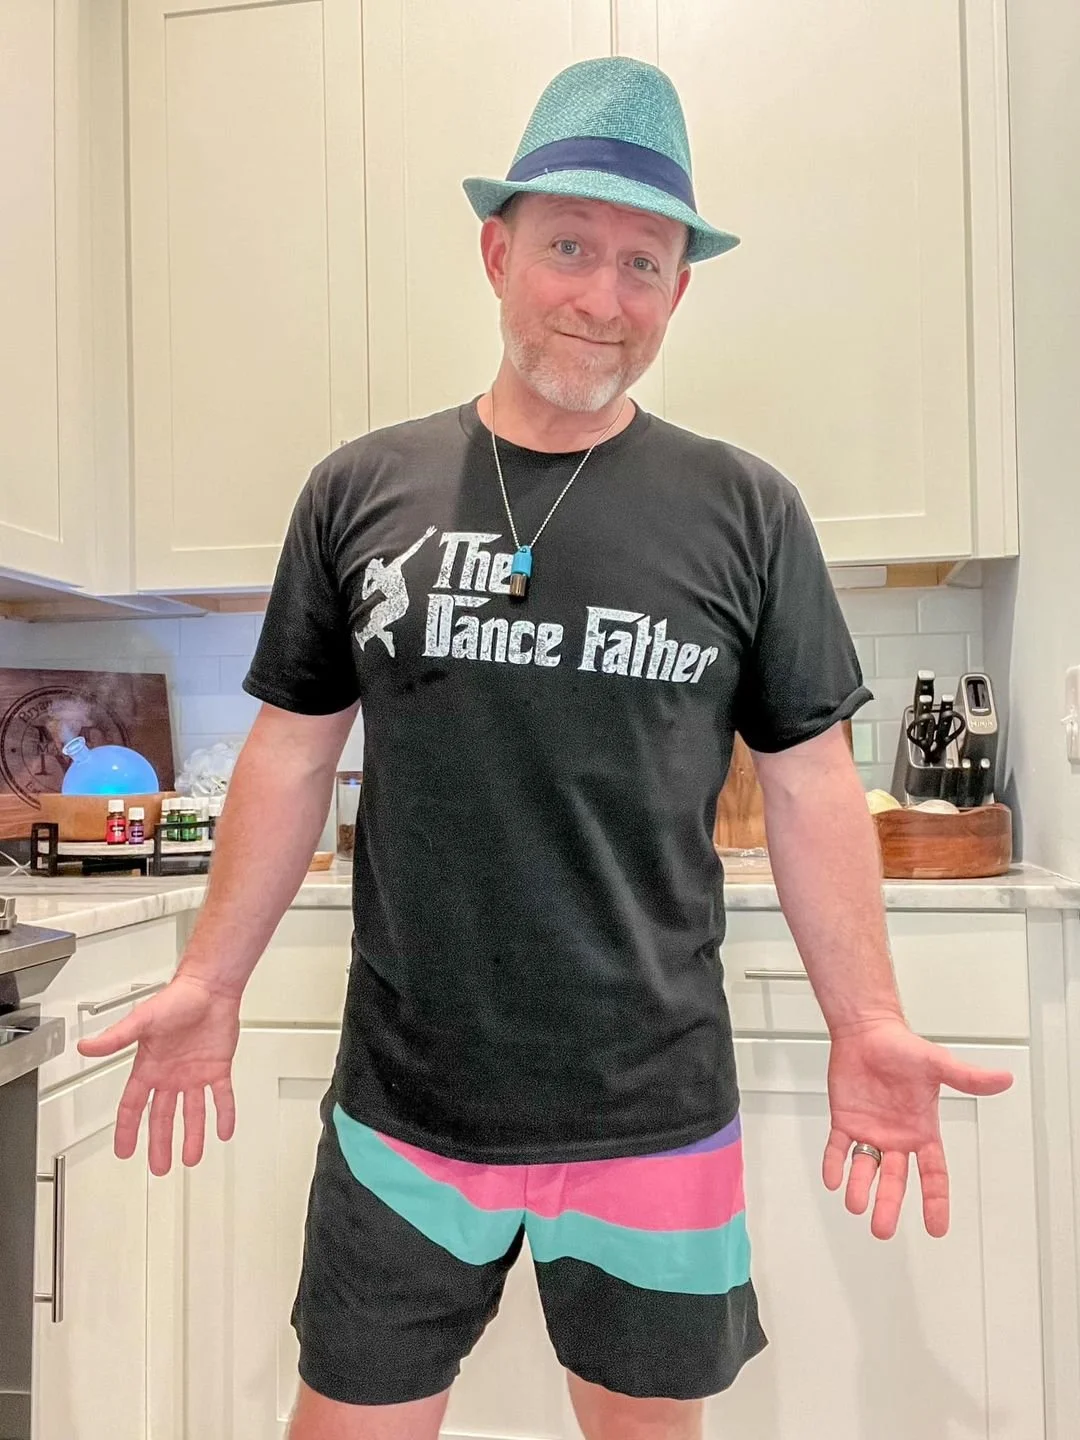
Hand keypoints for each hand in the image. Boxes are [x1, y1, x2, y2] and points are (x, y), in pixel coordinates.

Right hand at [77, 973, 240, 1174]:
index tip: (123, 1151)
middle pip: (162, 1117)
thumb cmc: (176, 998)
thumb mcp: (141, 1020)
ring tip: (191, 1158)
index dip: (127, 1130)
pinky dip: (223, 1114)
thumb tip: (86, 1047)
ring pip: (192, 1113)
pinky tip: (224, 1131)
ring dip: (192, 1135)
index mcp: (149, 1067)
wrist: (210, 988)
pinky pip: (221, 1097)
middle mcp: (170, 1075)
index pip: (133, 1106)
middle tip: (158, 1168)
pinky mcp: (217, 1068)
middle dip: (160, 1143)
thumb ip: (115, 1038)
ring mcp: (194, 1074)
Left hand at [822, 1018, 1012, 1239]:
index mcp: (922, 1131)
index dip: (935, 1201)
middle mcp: (896, 1137)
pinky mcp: (845, 1120)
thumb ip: (968, 1077)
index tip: (937, 1228)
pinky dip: (834, 1163)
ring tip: (855, 1205)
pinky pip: (838, 1148)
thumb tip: (1003, 1079)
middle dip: (888, 1205)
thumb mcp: (939, 1064)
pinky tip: (832, 1178)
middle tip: (882, 1230)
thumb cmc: (903, 1047)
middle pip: (894, 1180)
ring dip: (860, 1187)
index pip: (933, 1174)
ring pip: (865, 1168)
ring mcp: (870, 1131)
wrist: (868, 1032)